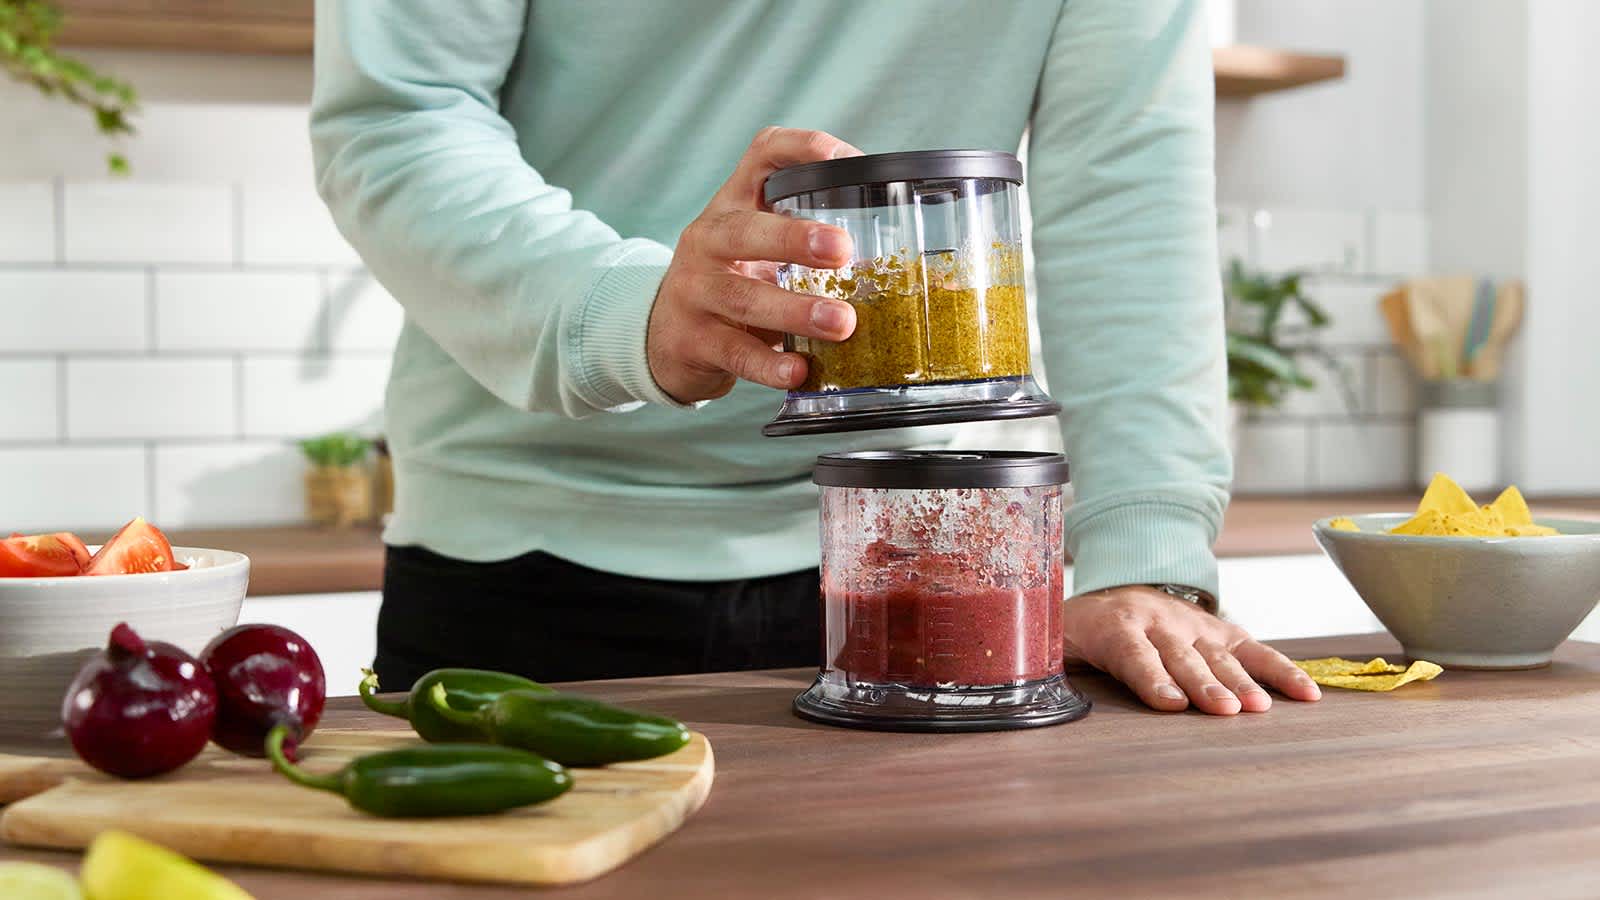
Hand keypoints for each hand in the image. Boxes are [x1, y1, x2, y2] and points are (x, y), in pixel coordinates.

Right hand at [647, 127, 861, 402]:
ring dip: (795, 310)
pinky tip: (799, 370)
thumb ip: (809, 246)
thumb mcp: (757, 251)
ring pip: (743, 297)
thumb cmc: (730, 285)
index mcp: (733, 207)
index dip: (802, 149)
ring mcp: (695, 292)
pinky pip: (735, 353)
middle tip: (842, 251)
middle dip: (794, 238)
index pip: (762, 156)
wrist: (662, 337)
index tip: (846, 161)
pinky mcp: (693, 341)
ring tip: (841, 323)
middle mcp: (707, 241)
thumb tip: (914, 268)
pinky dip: (769, 365)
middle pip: (744, 230)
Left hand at [1062, 585, 1321, 714]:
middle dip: (1202, 684)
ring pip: (1219, 656)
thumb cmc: (1083, 628)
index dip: (1152, 679)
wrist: (1118, 586)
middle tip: (1221, 711)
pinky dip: (1282, 671)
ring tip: (1257, 708)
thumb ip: (1048, 666)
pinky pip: (1257, 650)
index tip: (1170, 703)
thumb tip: (1026, 694)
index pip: (1135, 655)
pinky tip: (1306, 696)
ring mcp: (1195, 625)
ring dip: (1240, 682)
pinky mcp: (1222, 631)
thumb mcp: (1055, 640)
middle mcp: (1159, 622)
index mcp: (1115, 626)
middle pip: (1182, 658)